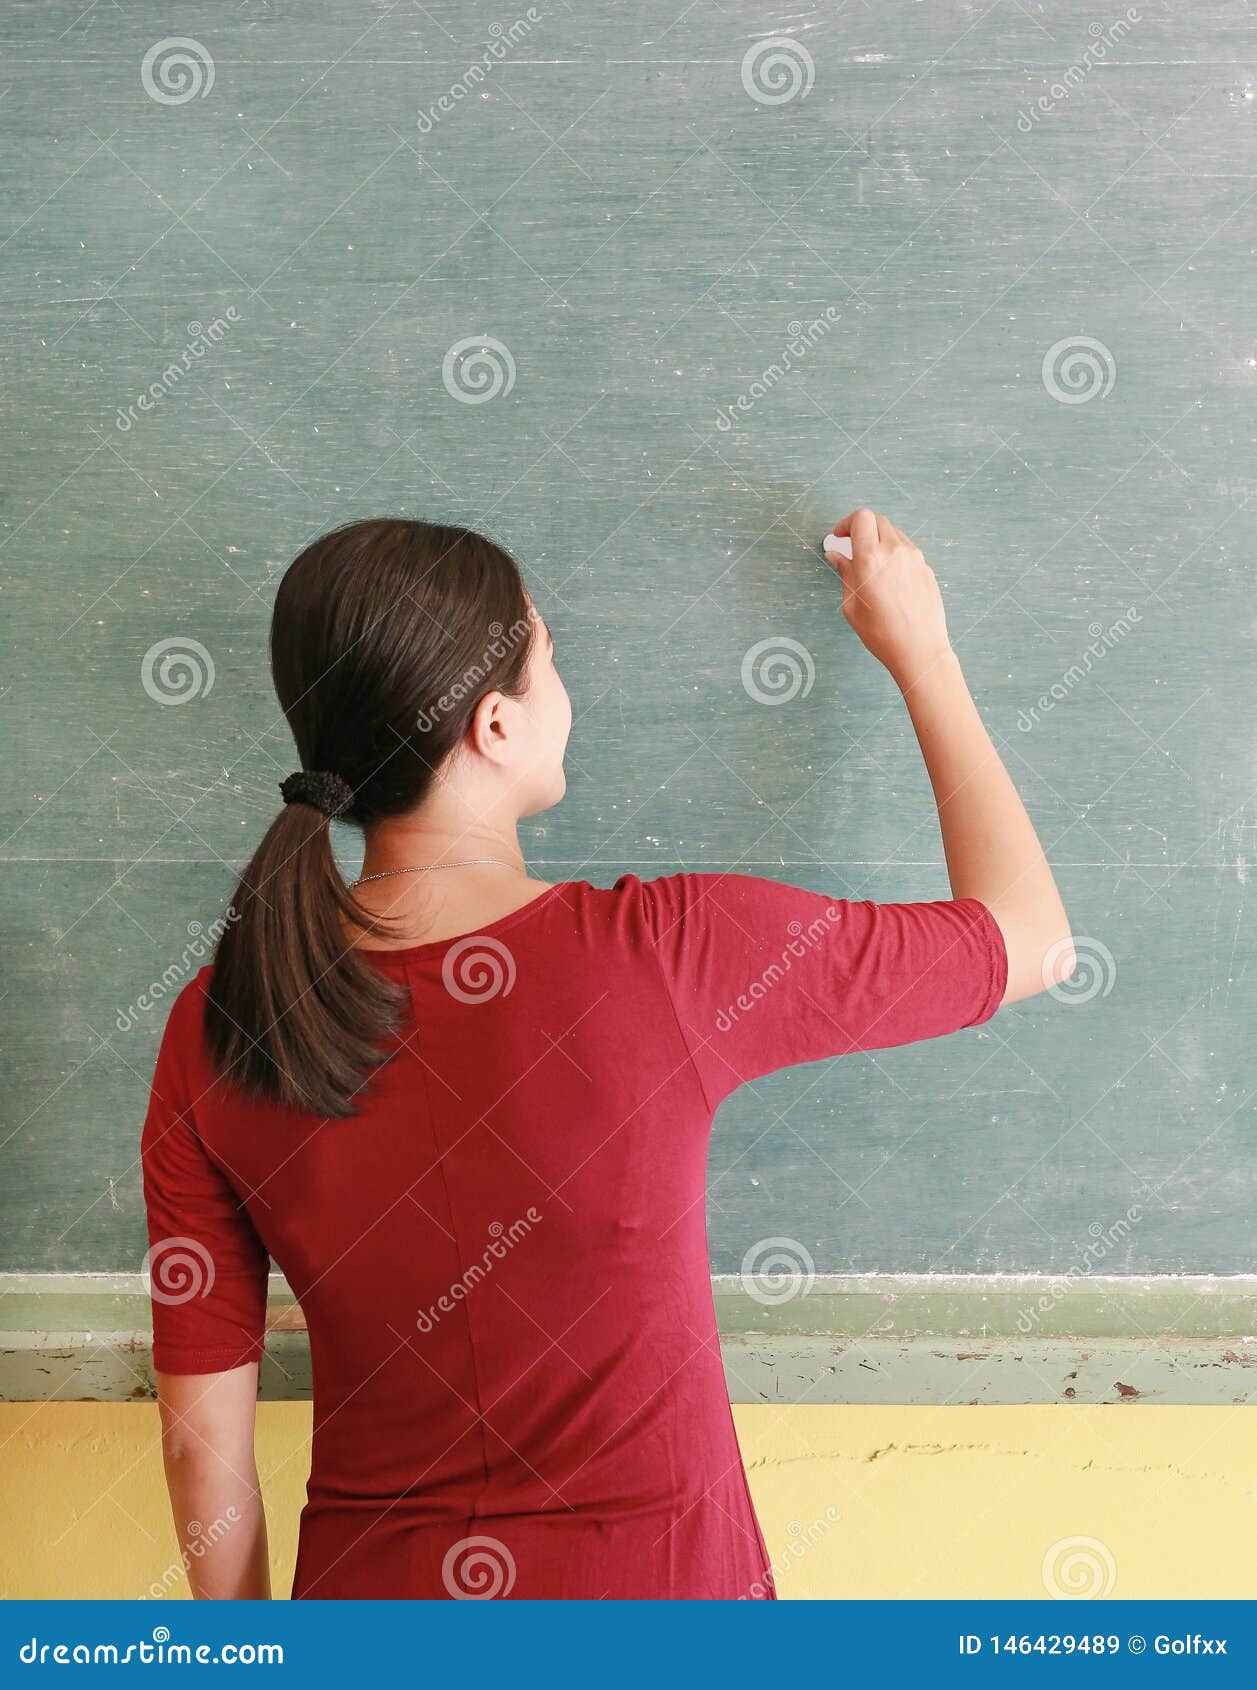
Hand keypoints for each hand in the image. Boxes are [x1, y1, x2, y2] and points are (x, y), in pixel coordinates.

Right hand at [823, 509, 951, 685]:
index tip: (840, 536)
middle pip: (877, 520)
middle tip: (851, 546)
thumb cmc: (882, 632)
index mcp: (870, 558)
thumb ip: (845, 573)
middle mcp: (894, 551)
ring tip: (871, 564)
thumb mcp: (852, 604)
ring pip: (894, 533)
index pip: (861, 518)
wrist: (919, 648)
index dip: (846, 523)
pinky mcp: (925, 567)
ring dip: (879, 540)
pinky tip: (888, 577)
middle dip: (862, 528)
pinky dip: (894, 553)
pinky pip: (906, 550)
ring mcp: (914, 557)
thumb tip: (836, 555)